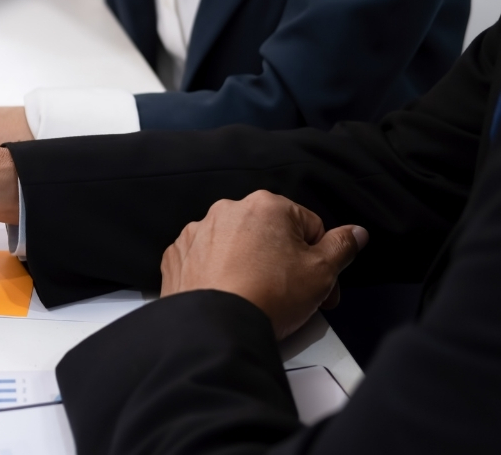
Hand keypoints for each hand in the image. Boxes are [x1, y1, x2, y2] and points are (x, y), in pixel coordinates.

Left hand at [159, 190, 368, 338]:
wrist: (215, 327)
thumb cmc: (268, 296)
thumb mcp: (322, 272)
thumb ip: (342, 247)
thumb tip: (355, 233)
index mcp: (266, 206)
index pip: (309, 227)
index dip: (321, 260)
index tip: (323, 286)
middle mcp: (227, 210)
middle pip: (271, 235)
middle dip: (286, 262)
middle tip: (293, 295)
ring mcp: (197, 232)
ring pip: (237, 246)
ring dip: (250, 265)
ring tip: (258, 297)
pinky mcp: (177, 255)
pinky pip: (206, 259)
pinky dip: (217, 273)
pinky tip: (229, 294)